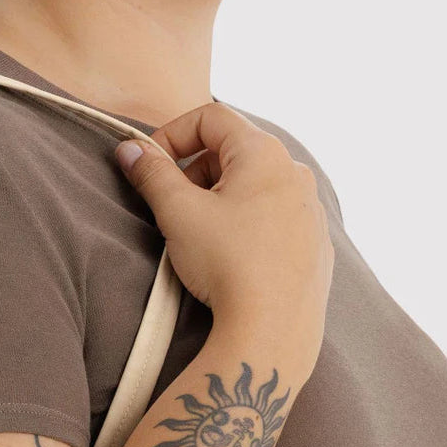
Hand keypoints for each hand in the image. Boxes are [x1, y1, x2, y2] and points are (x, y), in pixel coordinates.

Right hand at [115, 103, 333, 389]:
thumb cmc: (227, 264)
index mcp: (264, 152)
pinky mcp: (316, 245)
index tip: (149, 166)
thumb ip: (151, 173)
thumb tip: (130, 150)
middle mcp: (295, 172)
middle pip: (235, 151)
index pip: (211, 116)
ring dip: (221, 199)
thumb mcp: (178, 213)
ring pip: (256, 186)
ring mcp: (311, 210)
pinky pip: (276, 220)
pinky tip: (232, 258)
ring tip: (200, 236)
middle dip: (195, 171)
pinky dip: (248, 225)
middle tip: (172, 206)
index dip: (171, 134)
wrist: (273, 330)